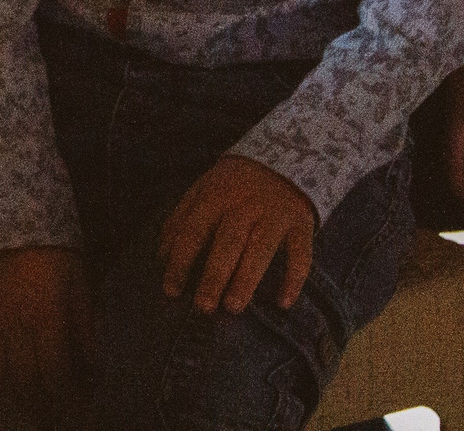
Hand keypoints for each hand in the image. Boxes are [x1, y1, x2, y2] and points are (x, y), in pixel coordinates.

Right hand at [0, 246, 87, 407]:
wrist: (10, 220)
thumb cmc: (53, 253)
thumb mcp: (80, 287)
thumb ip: (85, 330)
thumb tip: (93, 369)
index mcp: (47, 318)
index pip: (57, 373)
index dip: (68, 398)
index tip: (78, 409)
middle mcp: (15, 326)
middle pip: (27, 381)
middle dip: (42, 406)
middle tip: (52, 418)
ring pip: (0, 374)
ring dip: (16, 396)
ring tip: (29, 407)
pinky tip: (0, 384)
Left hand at [158, 156, 316, 313]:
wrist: (284, 157)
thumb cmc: (233, 183)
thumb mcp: (203, 189)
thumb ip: (181, 218)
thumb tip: (162, 255)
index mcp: (215, 196)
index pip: (194, 232)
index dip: (181, 262)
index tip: (171, 290)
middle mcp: (245, 205)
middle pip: (227, 243)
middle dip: (213, 276)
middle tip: (202, 307)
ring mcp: (275, 214)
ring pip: (260, 250)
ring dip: (246, 279)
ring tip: (232, 307)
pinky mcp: (301, 223)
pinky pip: (301, 254)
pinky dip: (294, 279)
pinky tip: (283, 303)